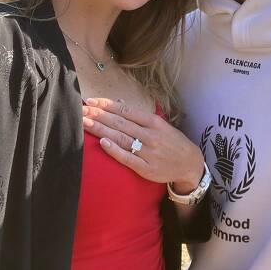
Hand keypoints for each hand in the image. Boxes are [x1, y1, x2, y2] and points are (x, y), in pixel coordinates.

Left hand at [82, 98, 204, 193]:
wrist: (190, 163)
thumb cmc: (173, 142)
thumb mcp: (161, 124)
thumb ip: (140, 116)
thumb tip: (119, 103)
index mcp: (154, 122)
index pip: (126, 110)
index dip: (106, 105)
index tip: (90, 101)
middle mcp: (150, 135)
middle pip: (120, 122)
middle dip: (98, 115)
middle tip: (81, 109)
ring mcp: (148, 151)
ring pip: (121, 138)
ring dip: (101, 129)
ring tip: (85, 122)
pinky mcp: (146, 168)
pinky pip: (127, 157)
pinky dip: (114, 149)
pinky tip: (102, 142)